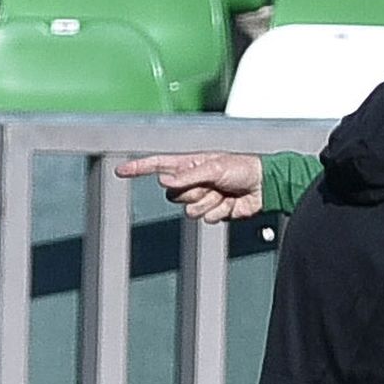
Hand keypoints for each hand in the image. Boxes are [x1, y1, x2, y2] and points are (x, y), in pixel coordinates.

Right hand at [114, 152, 263, 222]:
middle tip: (211, 184)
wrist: (262, 186)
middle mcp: (192, 182)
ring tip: (223, 193)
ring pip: (189, 210)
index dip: (138, 168)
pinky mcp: (214, 212)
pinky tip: (229, 203)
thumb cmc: (241, 168)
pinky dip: (219, 212)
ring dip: (207, 203)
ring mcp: (203, 198)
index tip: (121, 170)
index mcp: (189, 165)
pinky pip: (207, 219)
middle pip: (173, 195)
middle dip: (192, 192)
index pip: (157, 166)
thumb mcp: (213, 167)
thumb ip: (188, 176)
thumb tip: (164, 181)